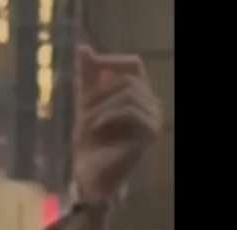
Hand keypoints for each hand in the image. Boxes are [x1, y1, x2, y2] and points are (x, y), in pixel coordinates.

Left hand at [73, 45, 162, 204]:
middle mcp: (152, 105)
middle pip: (128, 78)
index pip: (133, 64)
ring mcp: (154, 119)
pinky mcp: (150, 133)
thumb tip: (83, 47)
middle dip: (99, 93)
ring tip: (88, 125)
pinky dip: (107, 116)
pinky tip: (96, 128)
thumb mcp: (86, 105)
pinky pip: (130, 109)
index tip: (89, 68)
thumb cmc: (90, 144)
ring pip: (128, 92)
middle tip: (83, 113)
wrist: (89, 176)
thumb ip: (88, 78)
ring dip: (100, 106)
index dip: (111, 61)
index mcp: (139, 96)